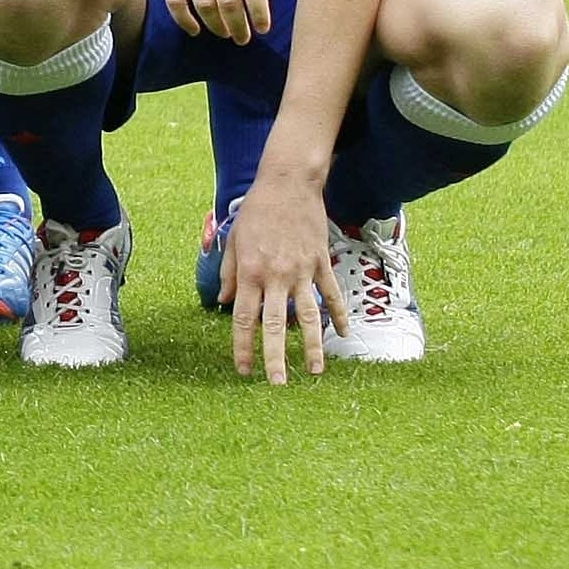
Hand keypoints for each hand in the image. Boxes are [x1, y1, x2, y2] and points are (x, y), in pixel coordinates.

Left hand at [224, 169, 344, 383]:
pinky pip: (332, 295)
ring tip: (314, 372)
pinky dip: (339, 315)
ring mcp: (301, 271)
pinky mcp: (321, 263)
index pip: (243, 318)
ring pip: (308, 317)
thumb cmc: (256, 211)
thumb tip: (223, 302)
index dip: (243, 346)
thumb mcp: (234, 239)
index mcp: (250, 271)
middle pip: (274, 325)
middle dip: (275, 357)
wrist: (287, 184)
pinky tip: (344, 335)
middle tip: (277, 384)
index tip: (243, 370)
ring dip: (312, 346)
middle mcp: (276, 276)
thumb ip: (229, 274)